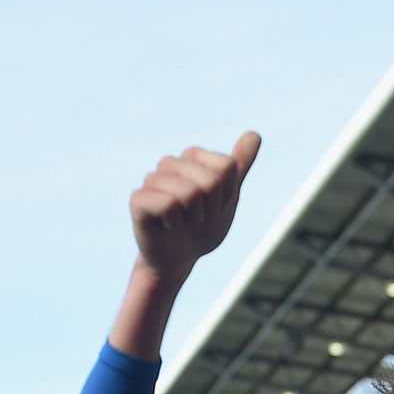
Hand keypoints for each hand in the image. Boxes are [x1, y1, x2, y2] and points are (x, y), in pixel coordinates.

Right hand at [130, 133, 261, 279]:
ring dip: (193, 217)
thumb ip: (240, 165)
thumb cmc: (202, 228)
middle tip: (196, 218)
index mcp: (192, 157)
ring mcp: (152, 179)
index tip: (214, 206)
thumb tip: (254, 133)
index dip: (226, 193)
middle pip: (211, 181)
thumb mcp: (227, 197)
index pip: (226, 166)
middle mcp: (170, 163)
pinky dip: (175, 224)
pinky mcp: (138, 199)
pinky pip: (168, 205)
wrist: (179, 260)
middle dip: (211, 208)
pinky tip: (167, 227)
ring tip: (182, 222)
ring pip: (190, 193)